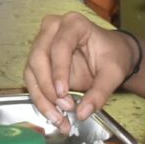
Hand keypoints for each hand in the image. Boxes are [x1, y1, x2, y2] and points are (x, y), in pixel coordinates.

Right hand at [23, 12, 138, 125]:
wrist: (111, 55)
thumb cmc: (112, 57)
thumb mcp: (113, 74)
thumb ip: (100, 93)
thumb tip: (83, 113)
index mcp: (74, 24)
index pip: (59, 46)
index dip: (58, 71)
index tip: (63, 94)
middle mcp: (52, 29)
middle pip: (38, 58)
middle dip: (48, 87)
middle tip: (65, 107)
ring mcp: (41, 43)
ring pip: (31, 72)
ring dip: (42, 98)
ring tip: (59, 119)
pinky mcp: (37, 60)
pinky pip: (32, 81)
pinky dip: (41, 101)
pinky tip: (54, 116)